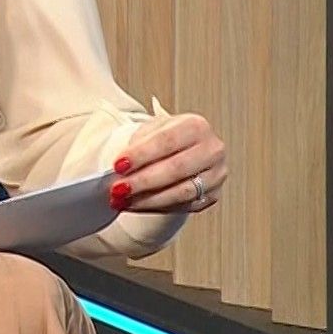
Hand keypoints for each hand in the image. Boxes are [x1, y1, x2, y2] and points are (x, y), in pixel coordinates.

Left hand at [109, 112, 225, 212]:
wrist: (183, 149)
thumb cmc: (165, 139)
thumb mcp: (151, 131)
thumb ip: (138, 146)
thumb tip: (120, 168)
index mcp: (196, 126)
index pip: (167, 140)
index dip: (141, 155)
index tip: (118, 165)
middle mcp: (212, 150)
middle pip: (176, 169)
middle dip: (143, 181)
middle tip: (117, 189)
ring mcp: (215, 175)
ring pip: (181, 192)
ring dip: (148, 199)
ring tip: (123, 200)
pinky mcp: (213, 196)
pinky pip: (183, 206)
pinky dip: (156, 207)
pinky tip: (137, 205)